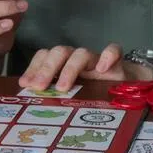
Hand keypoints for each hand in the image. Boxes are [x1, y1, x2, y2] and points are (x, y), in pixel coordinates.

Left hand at [19, 42, 146, 91]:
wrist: (126, 88)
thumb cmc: (93, 92)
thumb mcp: (71, 95)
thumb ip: (53, 94)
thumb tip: (26, 101)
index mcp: (63, 64)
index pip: (45, 56)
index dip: (34, 68)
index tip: (26, 84)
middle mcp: (77, 59)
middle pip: (60, 52)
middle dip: (47, 69)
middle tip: (40, 87)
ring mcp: (96, 59)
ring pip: (81, 53)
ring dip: (70, 68)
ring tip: (63, 87)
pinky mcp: (116, 62)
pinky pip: (113, 51)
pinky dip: (107, 56)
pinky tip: (102, 69)